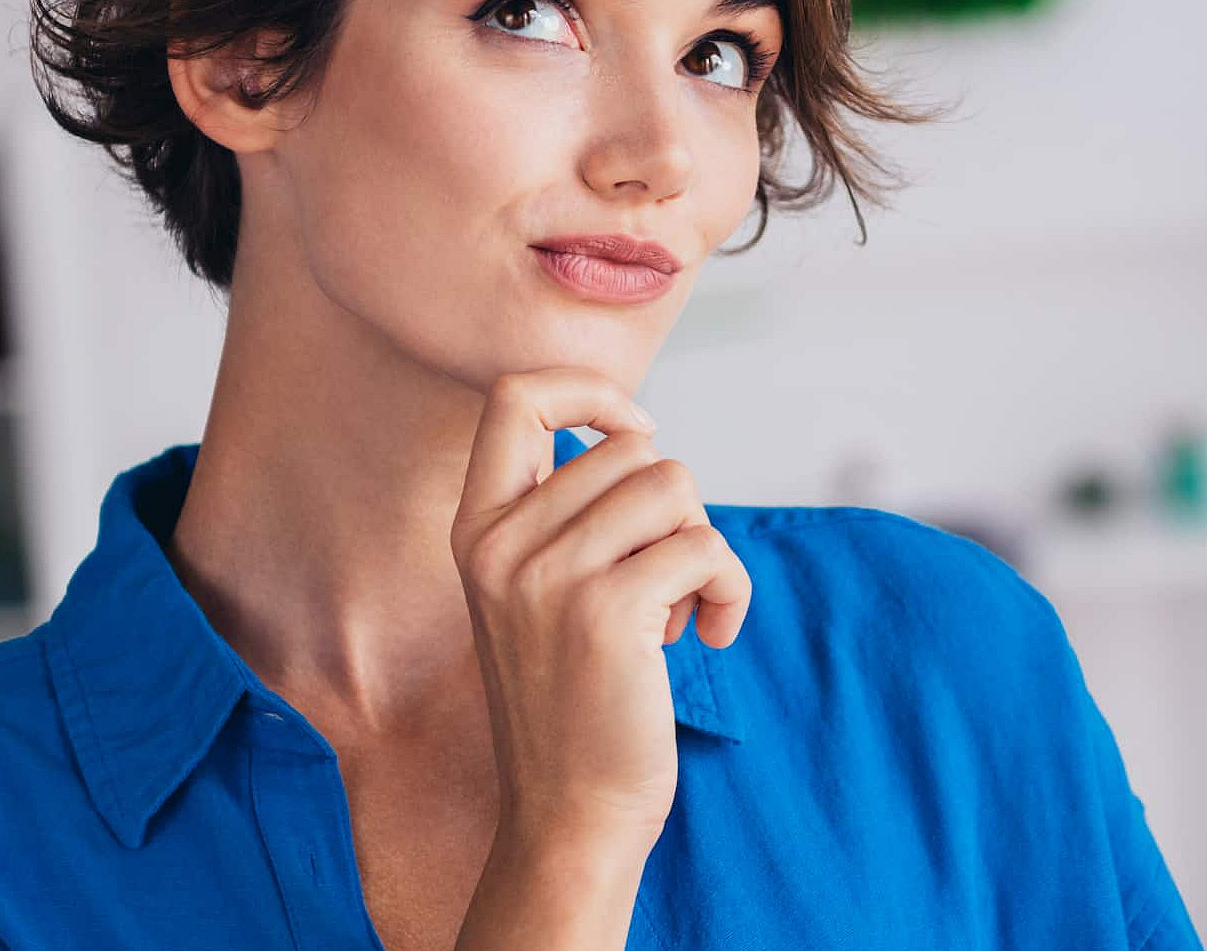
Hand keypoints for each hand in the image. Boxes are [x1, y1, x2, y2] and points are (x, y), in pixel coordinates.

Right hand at [450, 367, 752, 852]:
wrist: (570, 815)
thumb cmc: (575, 702)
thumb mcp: (538, 594)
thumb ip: (566, 514)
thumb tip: (638, 436)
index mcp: (477, 531)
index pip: (515, 396)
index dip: (589, 390)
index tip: (632, 430)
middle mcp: (501, 545)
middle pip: (630, 449)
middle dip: (671, 508)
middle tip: (658, 579)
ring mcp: (549, 577)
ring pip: (674, 486)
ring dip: (698, 547)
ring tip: (674, 610)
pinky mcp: (608, 612)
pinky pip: (707, 547)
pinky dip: (729, 590)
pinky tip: (708, 637)